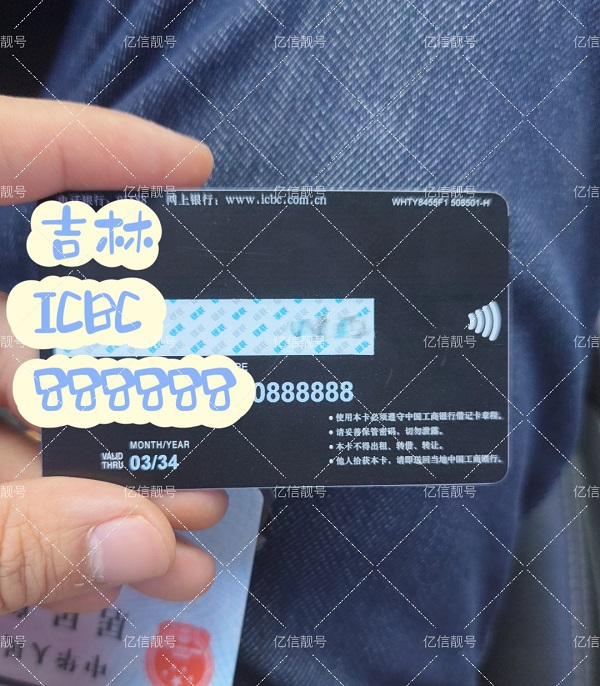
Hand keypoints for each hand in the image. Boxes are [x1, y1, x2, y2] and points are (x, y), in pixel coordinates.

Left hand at [0, 96, 225, 613]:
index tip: (192, 170)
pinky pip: (13, 487)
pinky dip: (74, 529)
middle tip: (216, 416)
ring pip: (37, 420)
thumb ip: (3, 538)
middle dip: (142, 378)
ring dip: (124, 479)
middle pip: (43, 322)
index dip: (98, 152)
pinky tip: (138, 565)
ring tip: (195, 521)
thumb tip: (142, 542)